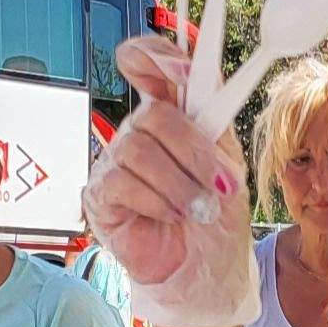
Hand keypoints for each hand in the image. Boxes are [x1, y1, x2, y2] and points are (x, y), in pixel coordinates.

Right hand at [81, 35, 261, 326]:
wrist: (207, 270)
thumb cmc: (215, 215)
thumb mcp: (227, 160)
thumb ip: (215, 117)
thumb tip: (206, 77)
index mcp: (170, 113)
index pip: (145, 62)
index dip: (155, 56)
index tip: (182, 71)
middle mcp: (137, 131)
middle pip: (153, 112)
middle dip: (194, 150)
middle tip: (219, 183)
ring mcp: (114, 162)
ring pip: (138, 148)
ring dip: (180, 183)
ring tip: (200, 210)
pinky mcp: (100, 196)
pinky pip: (121, 182)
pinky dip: (158, 201)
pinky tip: (172, 217)